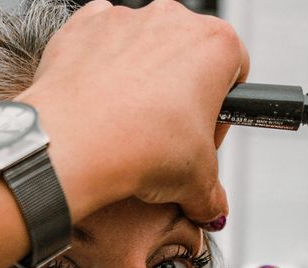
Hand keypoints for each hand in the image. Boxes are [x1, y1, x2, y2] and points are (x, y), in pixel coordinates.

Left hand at [17, 0, 249, 224]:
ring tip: (127, 126)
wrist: (73, 145)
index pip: (234, 73)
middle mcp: (171, 21)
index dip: (219, 111)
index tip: (202, 137)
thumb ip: (211, 194)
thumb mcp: (195, 181)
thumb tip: (210, 206)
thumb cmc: (137, 147)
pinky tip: (98, 104)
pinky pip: (100, 43)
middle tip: (165, 137)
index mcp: (214, 45)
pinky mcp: (84, 26)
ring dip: (140, 81)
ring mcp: (125, 20)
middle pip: (187, 58)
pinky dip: (101, 67)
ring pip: (143, 49)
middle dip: (179, 95)